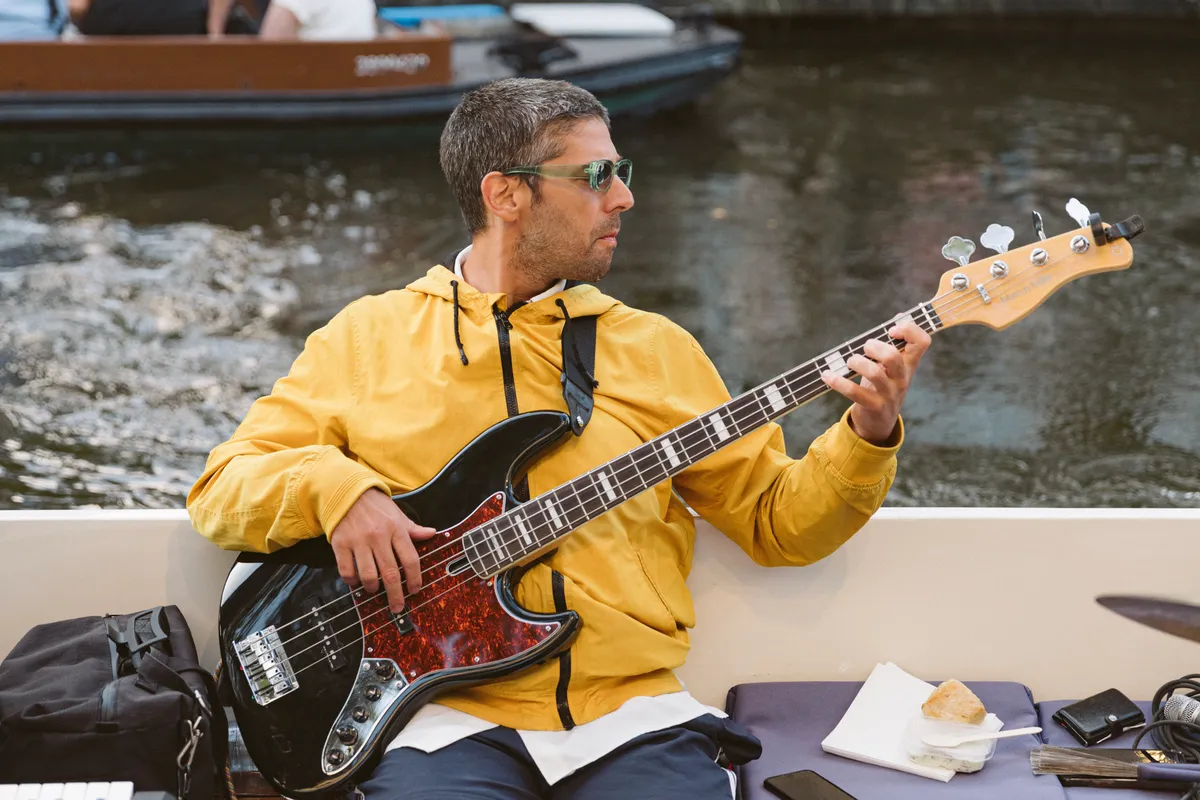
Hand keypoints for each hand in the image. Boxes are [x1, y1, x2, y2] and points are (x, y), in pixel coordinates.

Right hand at [329, 488, 437, 611]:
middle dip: (396, 595)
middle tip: (397, 607)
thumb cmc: (375, 506)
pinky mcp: (341, 544)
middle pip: (391, 573)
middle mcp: (379, 537)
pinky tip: (356, 581)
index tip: (415, 590)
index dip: (415, 579)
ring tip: (375, 589)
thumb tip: (432, 533)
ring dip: (373, 588)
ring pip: (369, 576)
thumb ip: (413, 528)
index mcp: (396, 529)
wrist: (345, 492)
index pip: (411, 559)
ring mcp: (359, 541)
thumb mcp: (397, 514)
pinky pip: (347, 571)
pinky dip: (352, 581)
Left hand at [820, 320, 931, 444]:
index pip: (922, 342)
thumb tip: (900, 316)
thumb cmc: (883, 386)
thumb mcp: (892, 367)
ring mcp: (889, 394)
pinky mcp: (874, 407)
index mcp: (909, 365)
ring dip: (857, 362)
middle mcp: (902, 379)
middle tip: (865, 347)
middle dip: (874, 347)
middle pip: (894, 357)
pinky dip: (838, 382)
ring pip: (875, 374)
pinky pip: (855, 392)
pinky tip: (827, 375)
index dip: (909, 330)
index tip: (891, 329)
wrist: (879, 423)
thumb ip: (896, 345)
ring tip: (849, 361)